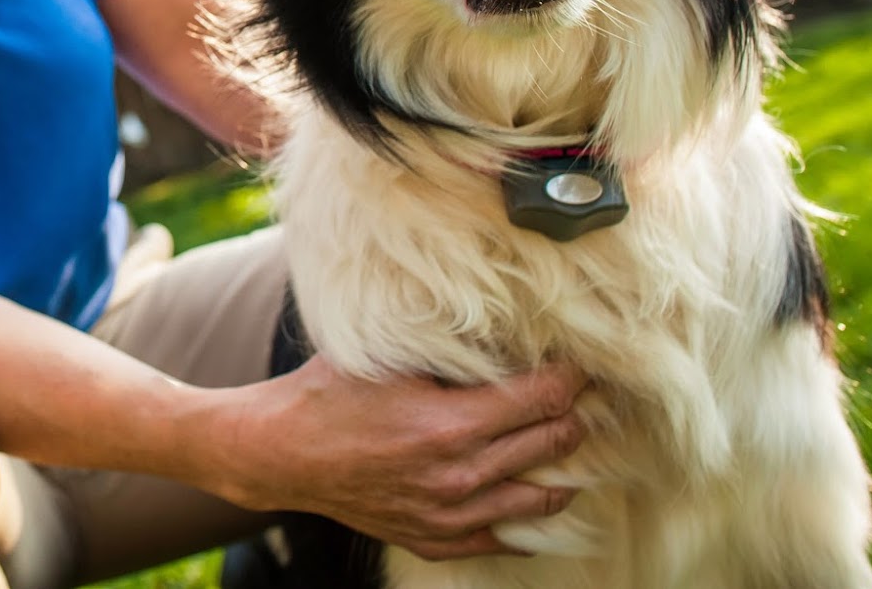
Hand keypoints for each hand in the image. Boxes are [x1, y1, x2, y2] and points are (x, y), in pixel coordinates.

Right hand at [205, 355, 588, 560]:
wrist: (283, 453)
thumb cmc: (331, 394)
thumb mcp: (390, 358)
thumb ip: (451, 352)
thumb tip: (507, 334)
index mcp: (451, 426)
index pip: (543, 399)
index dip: (572, 377)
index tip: (584, 363)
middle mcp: (459, 477)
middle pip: (552, 445)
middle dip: (576, 416)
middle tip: (588, 397)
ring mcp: (449, 515)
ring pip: (541, 499)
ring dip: (563, 469)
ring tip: (569, 443)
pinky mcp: (435, 539)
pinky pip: (504, 538)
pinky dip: (526, 517)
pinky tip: (534, 493)